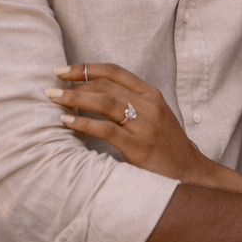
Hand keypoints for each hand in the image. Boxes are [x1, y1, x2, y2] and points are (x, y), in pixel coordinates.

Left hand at [49, 63, 208, 181]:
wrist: (190, 173)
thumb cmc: (165, 145)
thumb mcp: (153, 116)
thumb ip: (130, 103)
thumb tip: (91, 94)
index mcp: (152, 94)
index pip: (115, 72)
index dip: (86, 68)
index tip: (63, 70)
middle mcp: (150, 105)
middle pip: (106, 86)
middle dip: (75, 84)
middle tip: (52, 88)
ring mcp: (145, 126)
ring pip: (104, 103)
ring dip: (75, 99)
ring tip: (54, 99)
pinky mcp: (139, 147)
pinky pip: (106, 130)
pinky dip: (83, 124)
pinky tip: (66, 122)